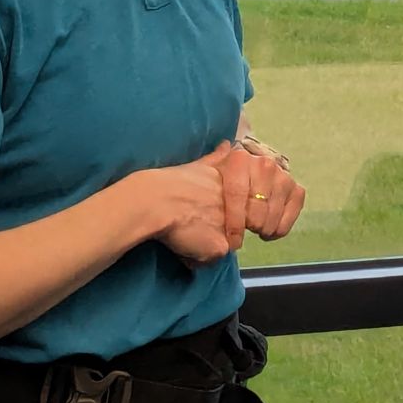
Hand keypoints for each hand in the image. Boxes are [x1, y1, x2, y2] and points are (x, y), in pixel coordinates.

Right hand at [147, 141, 233, 266]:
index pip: (246, 204)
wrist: (157, 200)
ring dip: (211, 240)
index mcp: (237, 187)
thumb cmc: (173, 182)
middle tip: (199, 220)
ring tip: (190, 231)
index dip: (229, 210)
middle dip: (225, 225)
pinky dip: (199, 256)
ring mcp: (231, 227)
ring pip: (227, 242)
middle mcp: (238, 207)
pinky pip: (212, 258)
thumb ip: (218, 157)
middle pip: (240, 224)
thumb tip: (228, 143)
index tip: (207, 209)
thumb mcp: (201, 164)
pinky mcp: (220, 246)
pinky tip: (185, 245)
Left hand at [219, 142, 305, 249]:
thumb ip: (211, 163)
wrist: (246, 179)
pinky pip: (292, 214)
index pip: (237, 194)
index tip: (232, 241)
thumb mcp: (210, 171)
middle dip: (249, 226)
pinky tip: (270, 230)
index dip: (234, 223)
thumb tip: (223, 146)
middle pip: (257, 209)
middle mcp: (264, 164)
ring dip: (264, 228)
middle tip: (244, 230)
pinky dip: (282, 227)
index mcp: (240, 159)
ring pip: (273, 214)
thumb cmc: (222, 180)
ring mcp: (282, 176)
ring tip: (255, 229)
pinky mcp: (296, 189)